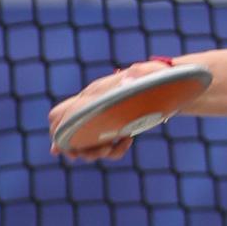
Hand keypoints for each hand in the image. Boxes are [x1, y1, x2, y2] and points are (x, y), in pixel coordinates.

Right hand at [48, 62, 170, 161]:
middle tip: (102, 148)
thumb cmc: (154, 76)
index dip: (57, 131)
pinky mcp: (118, 130)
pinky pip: (110, 150)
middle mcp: (94, 110)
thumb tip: (131, 75)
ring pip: (91, 148)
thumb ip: (138, 73)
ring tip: (115, 144)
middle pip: (73, 138)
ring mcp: (105, 122)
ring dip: (99, 152)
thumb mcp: (146, 73)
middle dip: (83, 149)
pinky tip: (128, 140)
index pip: (59, 115)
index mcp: (90, 97)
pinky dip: (116, 150)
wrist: (169, 85)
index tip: (59, 148)